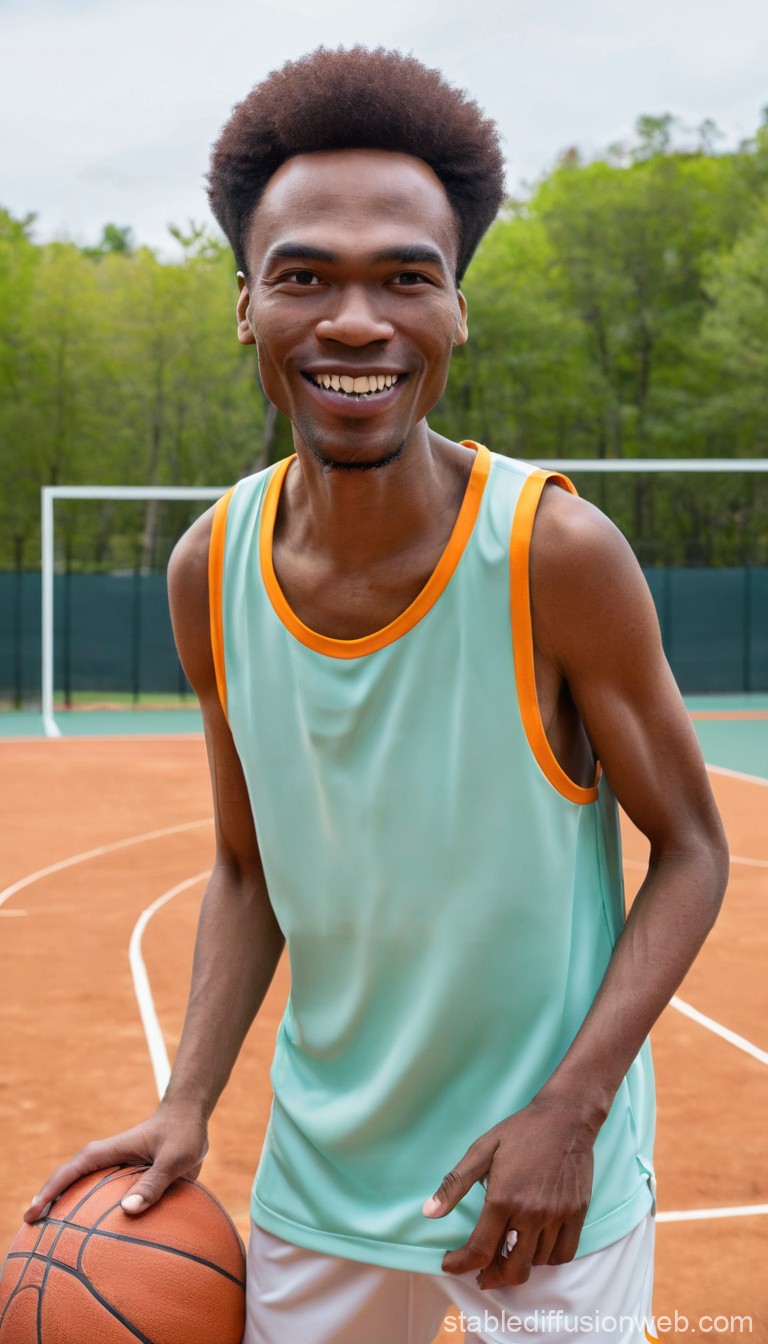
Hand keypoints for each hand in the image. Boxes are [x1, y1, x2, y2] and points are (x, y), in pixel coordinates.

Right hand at [23, 1104, 208, 1222]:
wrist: (191, 1118)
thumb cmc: (182, 1133)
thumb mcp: (174, 1158)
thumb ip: (154, 1183)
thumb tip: (126, 1211)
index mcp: (110, 1151)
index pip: (72, 1170)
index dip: (50, 1191)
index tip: (33, 1213)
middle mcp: (107, 1160)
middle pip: (70, 1182)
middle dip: (49, 1202)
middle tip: (32, 1228)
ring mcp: (115, 1170)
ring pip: (85, 1191)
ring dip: (70, 1209)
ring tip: (54, 1239)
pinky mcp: (127, 1179)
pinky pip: (106, 1199)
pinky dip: (96, 1215)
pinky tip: (99, 1238)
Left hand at [422, 1092, 597, 1288]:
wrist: (565, 1117)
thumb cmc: (520, 1131)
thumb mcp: (482, 1150)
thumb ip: (454, 1184)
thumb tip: (428, 1212)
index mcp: (503, 1198)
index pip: (479, 1251)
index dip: (461, 1264)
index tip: (450, 1263)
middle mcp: (531, 1213)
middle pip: (511, 1268)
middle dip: (491, 1277)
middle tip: (482, 1274)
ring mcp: (556, 1216)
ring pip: (536, 1262)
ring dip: (519, 1263)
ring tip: (508, 1252)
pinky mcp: (576, 1214)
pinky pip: (562, 1254)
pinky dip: (547, 1258)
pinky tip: (535, 1246)